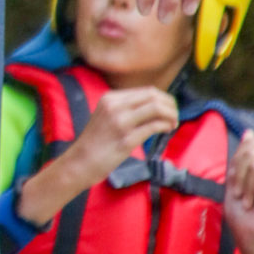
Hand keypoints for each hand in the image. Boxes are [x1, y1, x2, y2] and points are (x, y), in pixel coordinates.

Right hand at [15, 84, 180, 225]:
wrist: (80, 162)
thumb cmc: (95, 143)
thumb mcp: (106, 116)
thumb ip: (126, 109)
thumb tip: (155, 106)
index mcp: (110, 98)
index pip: (146, 91)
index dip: (163, 99)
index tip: (169, 109)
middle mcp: (115, 106)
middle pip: (153, 96)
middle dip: (170, 105)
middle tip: (174, 116)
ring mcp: (120, 122)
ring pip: (156, 108)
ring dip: (171, 115)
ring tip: (172, 124)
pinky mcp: (126, 139)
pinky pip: (154, 126)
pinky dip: (165, 126)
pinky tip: (167, 130)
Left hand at [225, 127, 253, 253]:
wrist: (249, 233)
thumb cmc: (240, 213)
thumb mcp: (233, 180)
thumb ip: (241, 156)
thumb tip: (250, 132)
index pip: (248, 146)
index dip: (236, 165)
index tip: (235, 185)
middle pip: (249, 152)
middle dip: (238, 176)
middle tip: (241, 195)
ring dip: (246, 186)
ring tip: (250, 200)